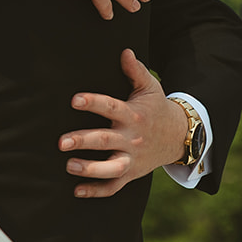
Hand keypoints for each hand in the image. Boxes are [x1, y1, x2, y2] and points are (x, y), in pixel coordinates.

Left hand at [59, 50, 187, 197]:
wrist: (179, 136)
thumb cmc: (157, 108)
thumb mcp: (150, 87)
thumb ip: (136, 70)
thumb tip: (124, 51)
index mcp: (132, 115)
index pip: (111, 107)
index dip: (93, 103)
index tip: (74, 100)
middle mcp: (131, 138)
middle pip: (106, 140)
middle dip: (84, 141)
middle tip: (61, 142)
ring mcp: (132, 159)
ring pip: (111, 168)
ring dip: (90, 169)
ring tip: (69, 165)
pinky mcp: (131, 174)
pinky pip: (114, 186)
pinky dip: (96, 191)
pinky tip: (77, 190)